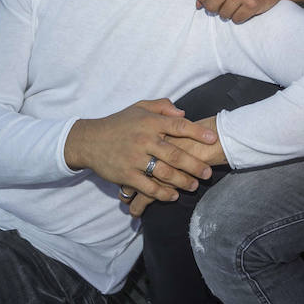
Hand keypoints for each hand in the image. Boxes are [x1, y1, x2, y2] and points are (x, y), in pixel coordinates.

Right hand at [63, 99, 218, 203]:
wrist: (90, 140)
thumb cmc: (119, 123)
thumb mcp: (139, 107)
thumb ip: (162, 107)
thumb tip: (183, 114)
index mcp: (150, 122)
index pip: (179, 126)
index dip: (198, 133)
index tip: (213, 139)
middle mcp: (144, 140)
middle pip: (176, 154)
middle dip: (195, 165)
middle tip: (207, 172)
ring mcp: (135, 158)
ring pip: (165, 173)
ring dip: (182, 181)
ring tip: (194, 186)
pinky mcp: (126, 175)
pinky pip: (148, 187)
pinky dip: (162, 193)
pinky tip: (172, 196)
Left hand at [196, 0, 283, 22]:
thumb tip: (198, 5)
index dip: (205, 1)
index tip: (212, 1)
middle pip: (211, 6)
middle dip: (216, 9)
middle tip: (225, 5)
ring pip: (224, 15)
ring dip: (229, 14)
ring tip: (237, 6)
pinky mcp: (252, 5)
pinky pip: (237, 19)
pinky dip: (239, 18)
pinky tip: (245, 10)